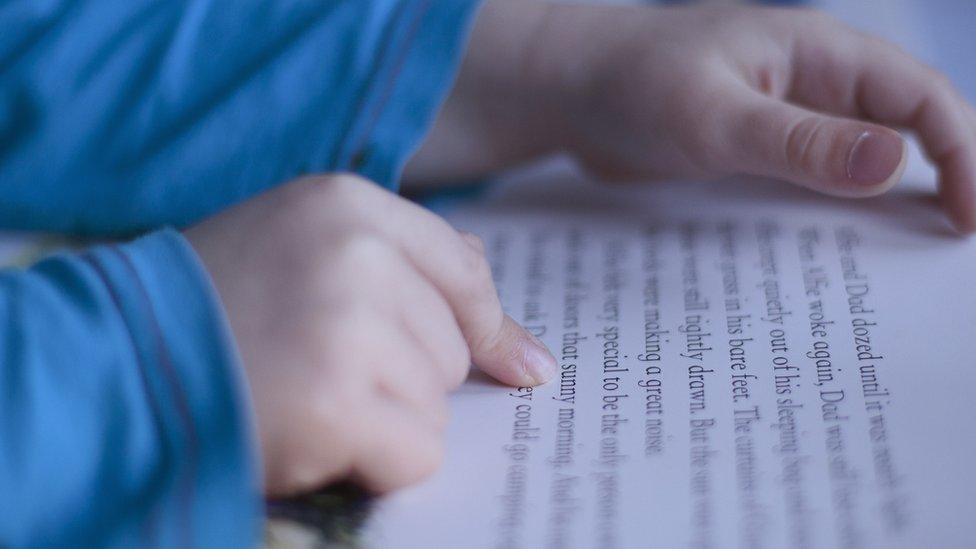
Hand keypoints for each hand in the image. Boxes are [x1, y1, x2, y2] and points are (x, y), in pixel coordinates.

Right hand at [185, 175, 555, 495]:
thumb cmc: (217, 302)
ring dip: (384, 417)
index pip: (464, 268)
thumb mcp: (305, 246)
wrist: (115, 355)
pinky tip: (314, 435)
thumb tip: (519, 343)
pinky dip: (377, 462)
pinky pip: (417, 451)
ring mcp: (346, 327)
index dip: (487, 324)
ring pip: (435, 402)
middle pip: (453, 346)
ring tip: (305, 393)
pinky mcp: (336, 402)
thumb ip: (407, 268)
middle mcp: (356, 253)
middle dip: (405, 374)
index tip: (517, 364)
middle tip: (321, 366)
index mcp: (347, 204)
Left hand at [411, 2, 975, 231]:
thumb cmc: (631, 82)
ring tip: (896, 271)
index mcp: (819, 53)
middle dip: (936, 184)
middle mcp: (811, 83)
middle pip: (903, 132)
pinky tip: (823, 261)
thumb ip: (800, 142)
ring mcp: (782, 118)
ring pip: (856, 163)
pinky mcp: (752, 150)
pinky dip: (826, 217)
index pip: (922, 99)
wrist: (566, 91)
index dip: (962, 156)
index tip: (966, 222)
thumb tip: (895, 164)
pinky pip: (807, 184)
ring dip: (879, 209)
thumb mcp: (715, 116)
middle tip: (941, 255)